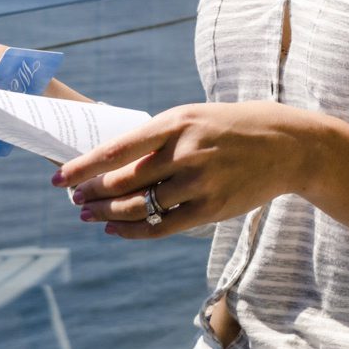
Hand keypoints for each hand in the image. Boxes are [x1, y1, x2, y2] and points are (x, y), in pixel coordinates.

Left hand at [51, 101, 309, 239]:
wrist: (288, 146)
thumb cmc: (234, 127)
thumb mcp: (196, 117)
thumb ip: (158, 137)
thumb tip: (112, 160)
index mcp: (178, 123)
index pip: (118, 149)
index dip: (84, 167)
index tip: (60, 178)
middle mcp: (185, 153)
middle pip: (123, 182)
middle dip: (92, 193)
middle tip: (76, 200)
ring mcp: (199, 184)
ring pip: (138, 207)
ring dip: (107, 215)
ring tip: (89, 216)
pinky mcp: (210, 209)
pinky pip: (161, 227)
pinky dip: (133, 231)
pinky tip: (116, 230)